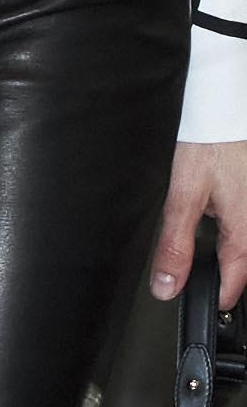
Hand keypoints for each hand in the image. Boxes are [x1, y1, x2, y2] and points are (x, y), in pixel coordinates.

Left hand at [152, 139, 246, 308]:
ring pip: (243, 241)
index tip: (206, 304)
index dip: (219, 296)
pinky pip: (242, 219)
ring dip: (230, 249)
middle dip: (227, 272)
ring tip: (210, 254)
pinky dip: (231, 227)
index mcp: (244, 229)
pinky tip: (216, 214)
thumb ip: (175, 242)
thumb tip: (166, 285)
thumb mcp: (184, 194)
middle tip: (207, 283)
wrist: (223, 103)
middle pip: (244, 261)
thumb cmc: (209, 141)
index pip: (236, 281)